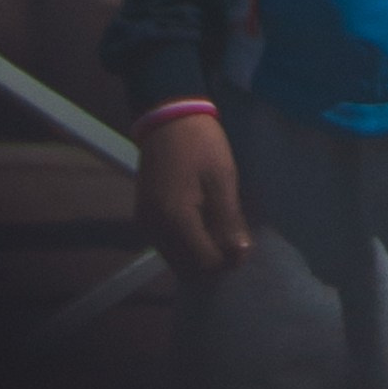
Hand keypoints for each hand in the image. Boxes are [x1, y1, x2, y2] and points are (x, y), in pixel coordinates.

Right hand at [135, 108, 252, 278]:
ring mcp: (146, 225)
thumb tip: (239, 256)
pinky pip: (167, 246)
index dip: (227, 262)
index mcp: (175, 219)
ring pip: (176, 261)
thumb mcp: (222, 180)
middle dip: (213, 262)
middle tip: (234, 239)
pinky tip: (204, 225)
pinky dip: (187, 245)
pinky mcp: (144, 218)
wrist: (168, 119)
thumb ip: (229, 221)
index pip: (204, 264)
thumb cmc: (201, 145)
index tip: (243, 245)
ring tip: (221, 231)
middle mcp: (155, 229)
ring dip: (199, 256)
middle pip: (187, 269)